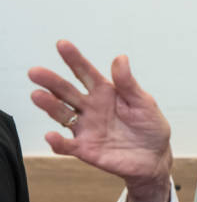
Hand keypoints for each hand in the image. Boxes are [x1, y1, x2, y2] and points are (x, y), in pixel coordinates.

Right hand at [29, 41, 172, 201]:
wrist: (154, 157)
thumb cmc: (150, 126)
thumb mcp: (143, 102)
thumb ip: (128, 84)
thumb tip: (120, 58)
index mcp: (105, 92)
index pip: (86, 73)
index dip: (74, 59)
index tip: (62, 44)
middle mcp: (91, 108)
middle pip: (67, 92)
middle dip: (51, 81)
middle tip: (36, 72)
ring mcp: (86, 128)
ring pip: (62, 114)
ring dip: (49, 106)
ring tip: (37, 95)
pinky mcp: (85, 148)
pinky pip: (67, 145)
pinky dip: (58, 142)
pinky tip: (51, 136)